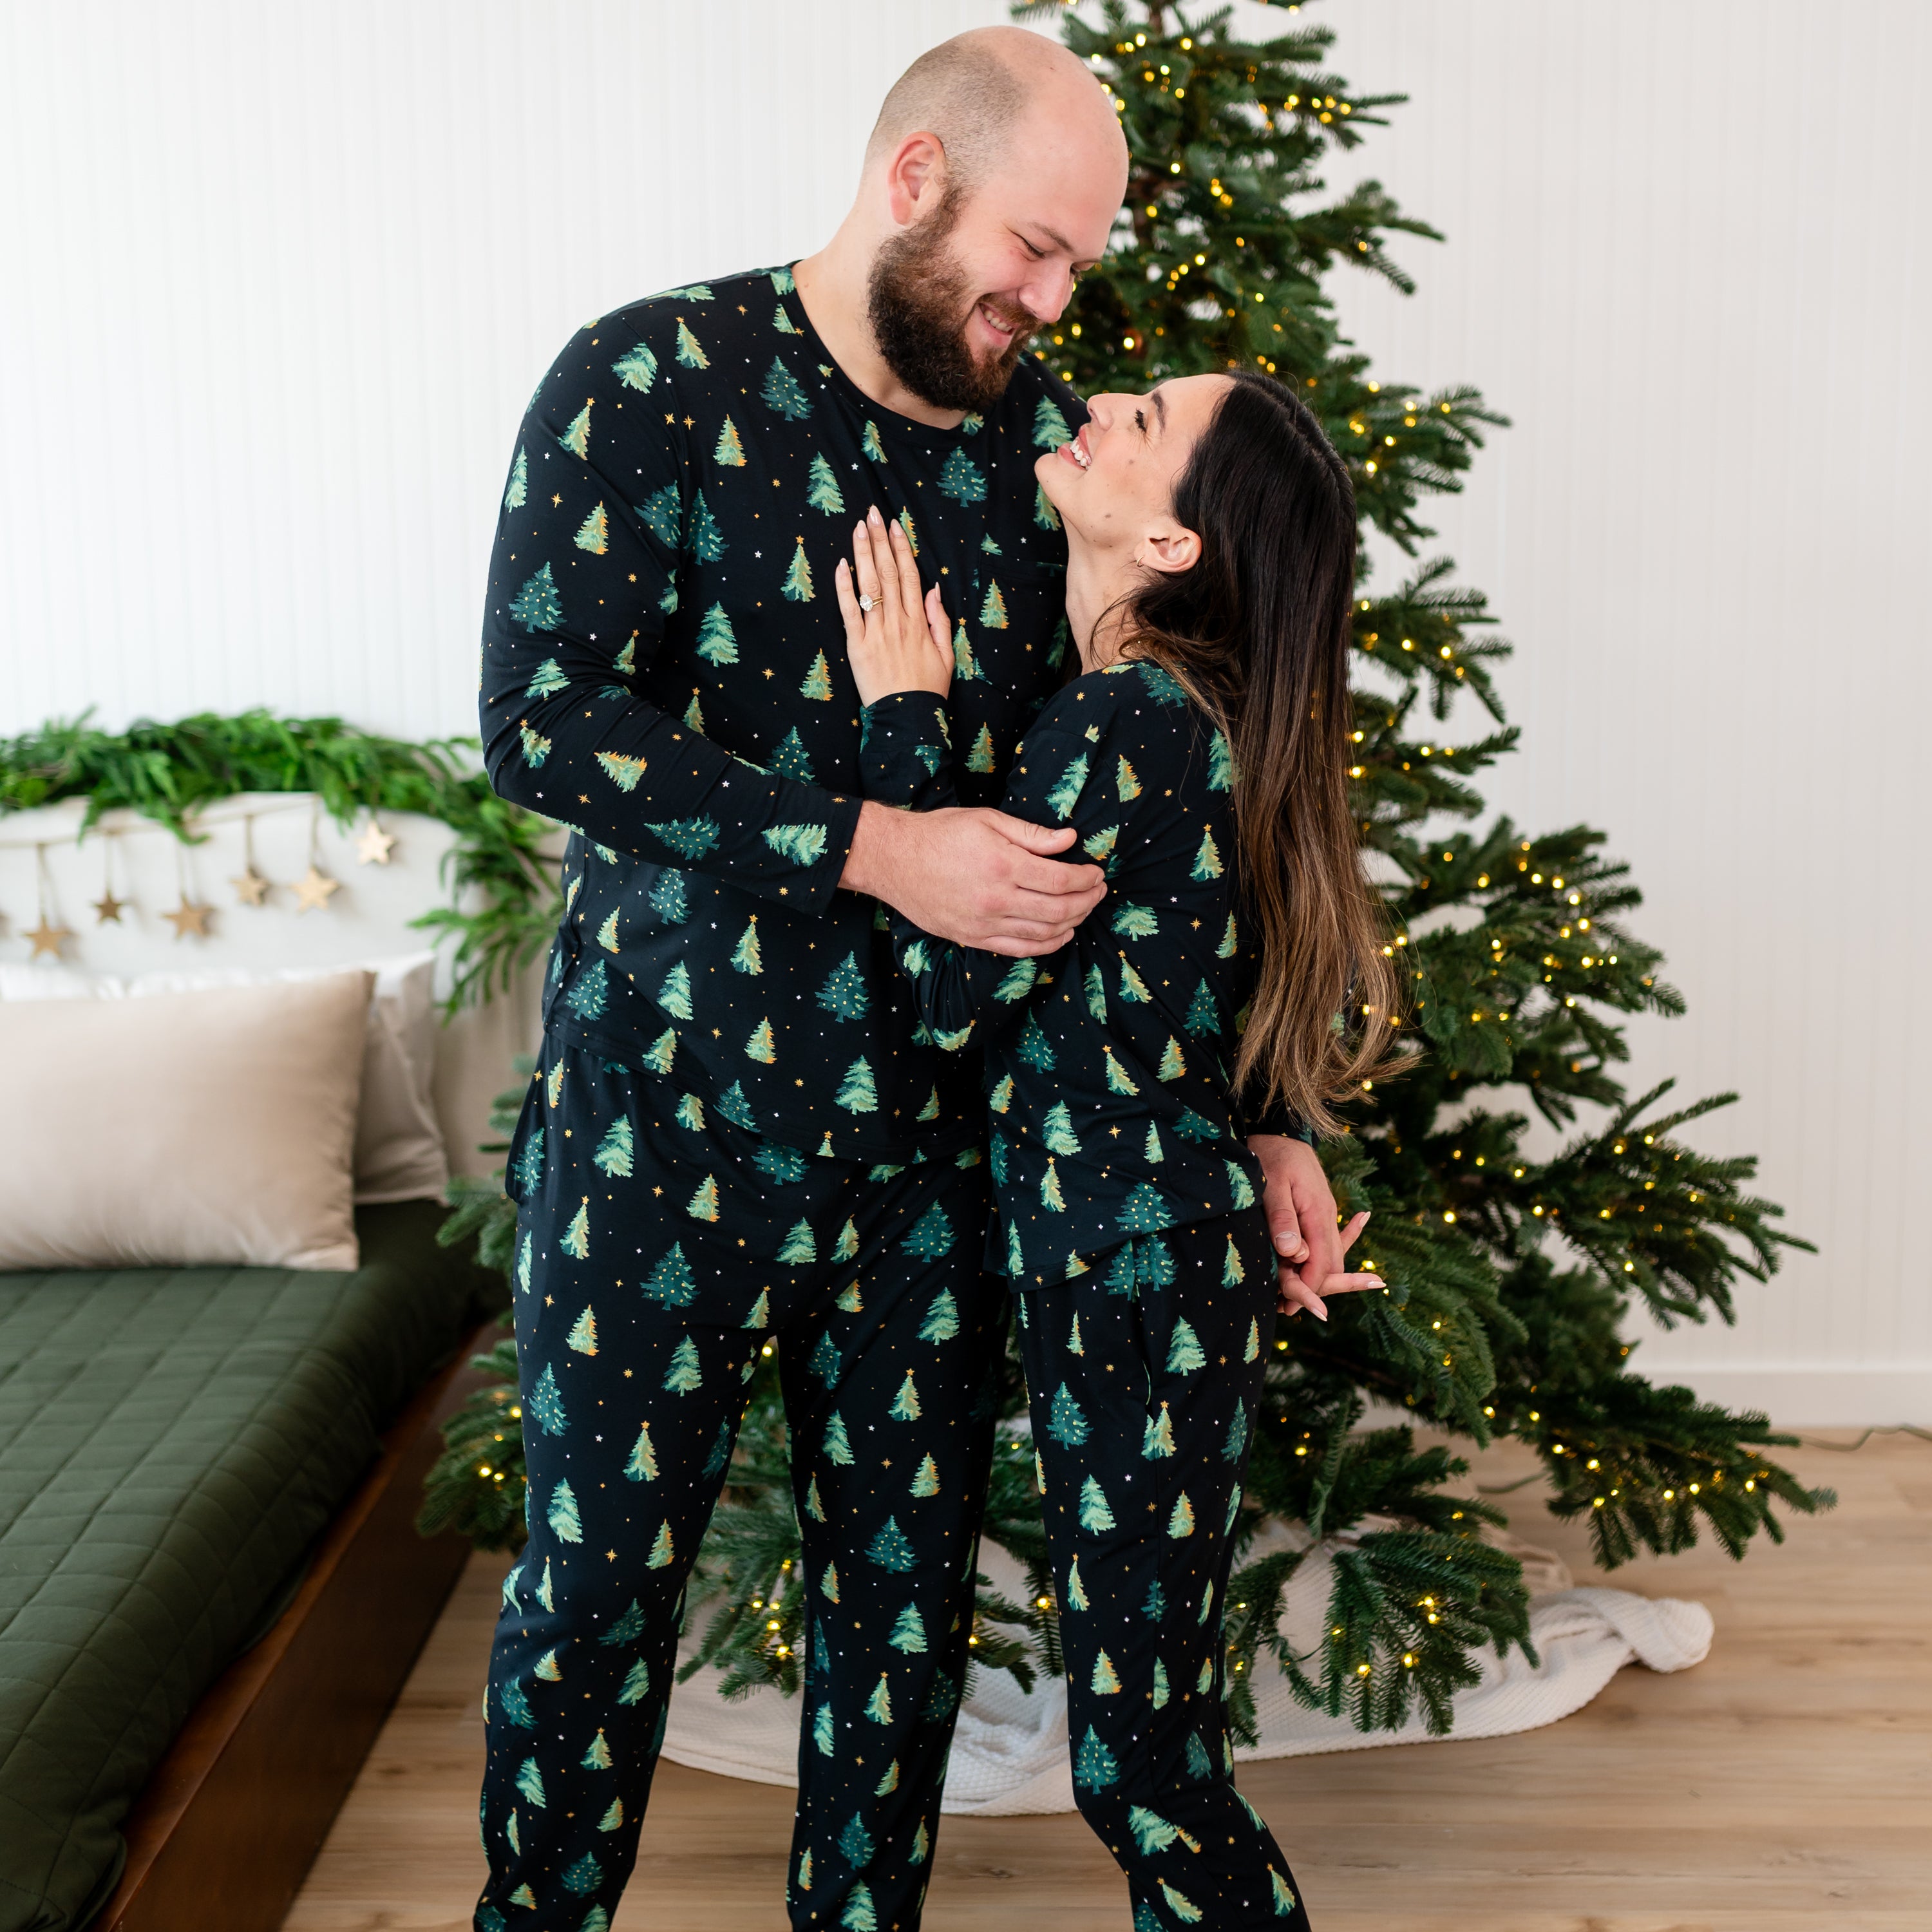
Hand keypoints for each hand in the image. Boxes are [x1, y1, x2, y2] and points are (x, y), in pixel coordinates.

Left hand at [833, 505, 952, 706]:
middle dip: (879, 540)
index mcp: (919, 622)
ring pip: (869, 585)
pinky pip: (849, 611)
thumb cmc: (927, 688)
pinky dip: (844, 587)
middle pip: (887, 572)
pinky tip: (841, 564)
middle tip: (872, 513)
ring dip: (863, 553)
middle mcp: (898, 621)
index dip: (900, 547)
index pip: (909, 575)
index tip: (894, 525)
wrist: (908, 718)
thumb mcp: (946, 654)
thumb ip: (939, 620)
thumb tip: (934, 589)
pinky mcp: (857, 645)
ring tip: (858, 528)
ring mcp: (876, 632)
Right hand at [840, 800, 1106, 955]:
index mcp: (1003, 864)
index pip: (1062, 879)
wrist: (893, 860)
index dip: (1087, 878)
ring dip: (1072, 923)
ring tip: (1084, 910)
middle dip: (1087, 901)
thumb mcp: (987, 820)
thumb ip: (1032, 833)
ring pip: (1043, 934)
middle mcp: (996, 899)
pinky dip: (1046, 946)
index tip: (1097, 872)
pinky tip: (1060, 935)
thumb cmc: (940, 833)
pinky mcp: (972, 939)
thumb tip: (1070, 840)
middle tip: (1099, 891)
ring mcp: (984, 924)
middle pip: (1059, 909)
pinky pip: (1019, 950)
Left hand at [1247, 1134, 1378, 1320]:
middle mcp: (1327, 1217)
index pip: (1322, 1261)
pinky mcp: (1317, 1212)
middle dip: (1310, 1288)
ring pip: (1329, 1255)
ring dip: (1313, 1276)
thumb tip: (1293, 1252)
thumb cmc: (1272, 1156)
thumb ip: (1282, 1219)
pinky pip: (1327, 1241)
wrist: (1281, 1131)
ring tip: (1289, 1298)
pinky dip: (1321, 1258)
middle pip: (1329, 1263)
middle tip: (1284, 1308)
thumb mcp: (1271, 1185)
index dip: (1308, 1287)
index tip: (1289, 1305)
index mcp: (1318, 1213)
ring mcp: (1324, 1215)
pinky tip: (1309, 1269)